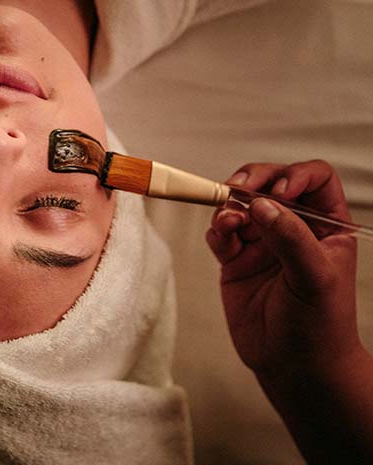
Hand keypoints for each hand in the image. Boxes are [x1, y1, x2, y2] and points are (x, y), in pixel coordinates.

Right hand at [206, 160, 359, 379]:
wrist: (294, 367)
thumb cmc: (320, 326)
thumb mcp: (314, 277)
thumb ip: (290, 237)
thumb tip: (261, 204)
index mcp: (327, 226)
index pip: (315, 180)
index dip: (295, 176)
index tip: (278, 194)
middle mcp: (294, 229)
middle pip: (271, 184)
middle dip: (252, 181)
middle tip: (238, 189)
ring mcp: (263, 243)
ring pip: (241, 205)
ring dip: (229, 205)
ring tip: (227, 221)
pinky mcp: (236, 260)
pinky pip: (221, 232)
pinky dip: (216, 229)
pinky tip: (221, 235)